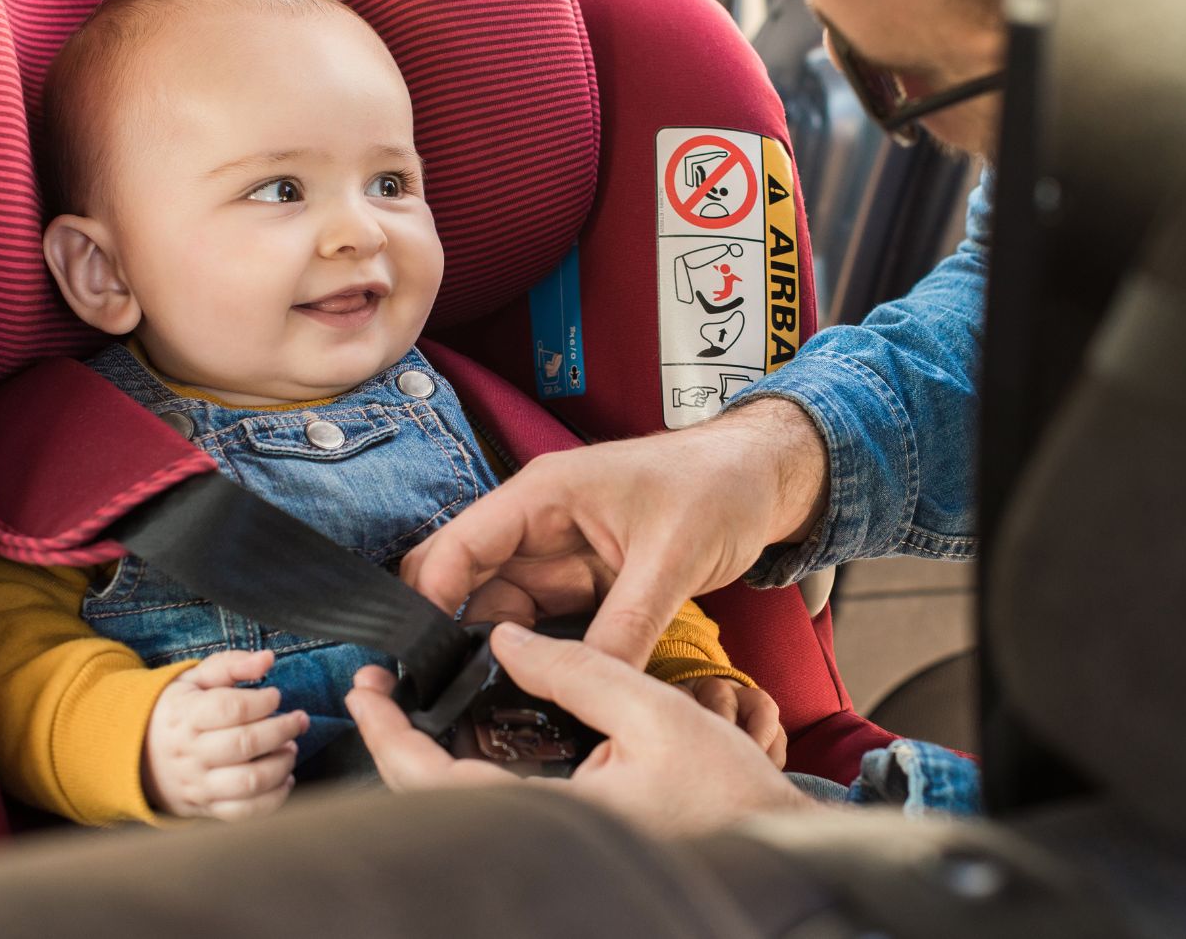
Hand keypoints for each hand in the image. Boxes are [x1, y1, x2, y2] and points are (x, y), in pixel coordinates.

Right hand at [142, 649, 308, 820]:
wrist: (137, 755)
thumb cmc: (177, 712)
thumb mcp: (194, 680)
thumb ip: (231, 665)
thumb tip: (267, 659)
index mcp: (185, 716)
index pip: (230, 708)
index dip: (262, 701)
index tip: (275, 695)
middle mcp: (190, 753)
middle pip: (245, 744)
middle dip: (283, 730)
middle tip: (298, 720)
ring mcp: (198, 784)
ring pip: (249, 781)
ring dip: (282, 764)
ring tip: (290, 748)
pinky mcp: (207, 808)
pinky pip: (245, 811)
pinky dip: (274, 798)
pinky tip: (284, 778)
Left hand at [346, 624, 814, 832]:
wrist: (776, 843)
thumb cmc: (729, 790)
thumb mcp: (656, 711)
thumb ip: (578, 670)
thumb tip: (507, 638)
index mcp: (554, 817)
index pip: (436, 783)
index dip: (389, 735)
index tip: (366, 690)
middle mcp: (543, 839)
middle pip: (435, 800)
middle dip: (396, 743)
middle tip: (377, 689)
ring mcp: (553, 843)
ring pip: (463, 805)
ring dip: (429, 756)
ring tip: (414, 701)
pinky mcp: (569, 841)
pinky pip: (498, 806)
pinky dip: (471, 768)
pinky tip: (474, 730)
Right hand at [402, 398, 829, 665]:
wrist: (764, 479)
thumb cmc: (718, 487)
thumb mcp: (672, 559)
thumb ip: (626, 625)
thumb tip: (588, 685)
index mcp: (544, 496)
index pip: (459, 547)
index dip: (431, 602)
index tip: (421, 663)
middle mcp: (540, 525)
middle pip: (467, 583)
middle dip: (453, 637)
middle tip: (450, 699)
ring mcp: (560, 555)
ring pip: (503, 611)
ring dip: (497, 654)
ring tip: (491, 706)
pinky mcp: (585, 582)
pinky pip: (544, 624)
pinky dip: (538, 656)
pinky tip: (537, 692)